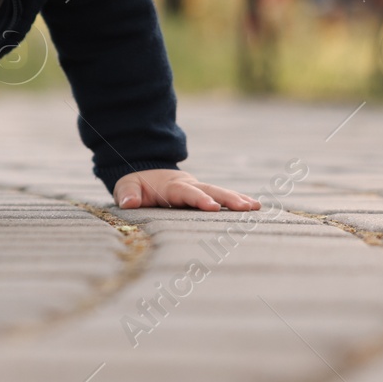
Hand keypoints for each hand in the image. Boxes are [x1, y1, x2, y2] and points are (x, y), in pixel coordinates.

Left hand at [113, 169, 260, 211]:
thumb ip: (127, 193)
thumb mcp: (127, 186)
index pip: (187, 192)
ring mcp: (199, 189)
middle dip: (228, 198)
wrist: (147, 174)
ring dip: (237, 199)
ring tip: (255, 207)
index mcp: (171, 185)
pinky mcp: (205, 194)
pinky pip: (222, 197)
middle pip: (210, 190)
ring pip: (220, 192)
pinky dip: (238, 200)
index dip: (199, 199)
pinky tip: (254, 208)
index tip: (213, 207)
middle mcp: (189, 185)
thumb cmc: (137, 185)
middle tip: (246, 207)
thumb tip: (128, 202)